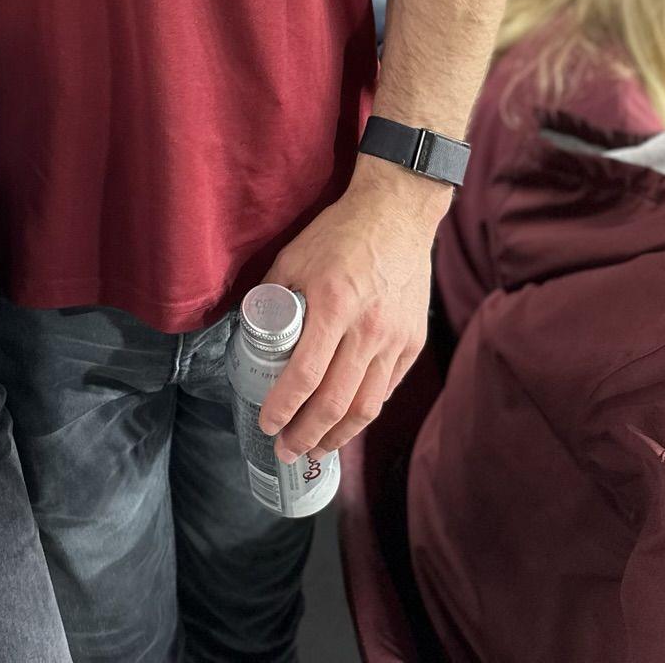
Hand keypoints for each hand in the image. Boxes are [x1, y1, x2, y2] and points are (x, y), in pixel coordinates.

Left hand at [256, 160, 442, 461]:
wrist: (397, 214)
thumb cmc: (339, 233)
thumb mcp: (294, 257)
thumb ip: (274, 297)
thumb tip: (251, 329)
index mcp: (333, 305)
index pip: (304, 374)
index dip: (283, 407)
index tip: (267, 424)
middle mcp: (368, 328)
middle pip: (335, 402)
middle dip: (307, 435)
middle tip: (286, 451)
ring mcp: (395, 338)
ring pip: (366, 405)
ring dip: (338, 436)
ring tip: (317, 449)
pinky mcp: (413, 342)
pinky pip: (387, 389)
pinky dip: (365, 412)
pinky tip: (347, 422)